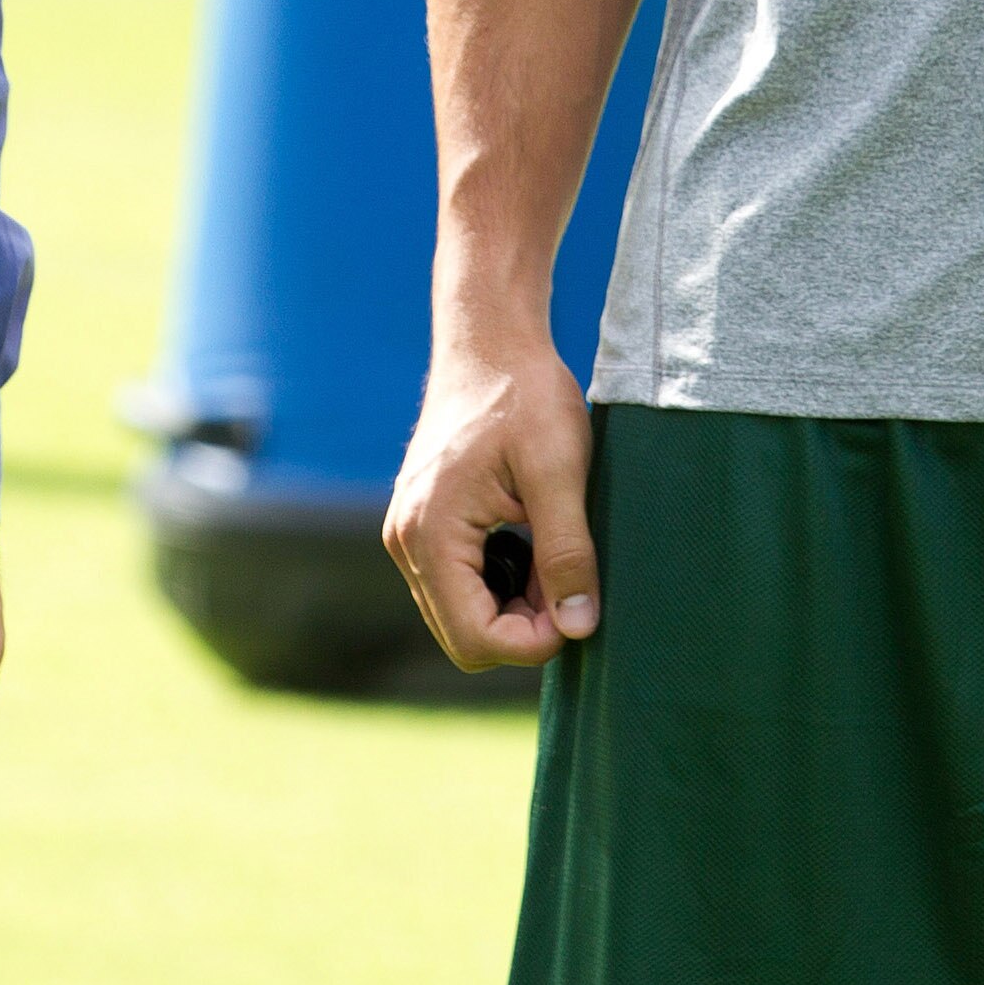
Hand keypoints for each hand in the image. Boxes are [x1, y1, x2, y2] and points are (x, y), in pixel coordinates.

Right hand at [383, 331, 596, 670]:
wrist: (489, 342)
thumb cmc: (525, 395)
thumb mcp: (560, 471)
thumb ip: (567, 552)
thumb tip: (578, 627)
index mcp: (431, 531)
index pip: (475, 637)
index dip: (533, 642)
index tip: (579, 610)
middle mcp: (405, 540)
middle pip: (462, 636)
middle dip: (523, 628)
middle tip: (571, 584)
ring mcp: (407, 533)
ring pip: (459, 614)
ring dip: (512, 607)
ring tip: (556, 561)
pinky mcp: (420, 524)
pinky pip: (455, 584)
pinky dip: (498, 583)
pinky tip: (532, 546)